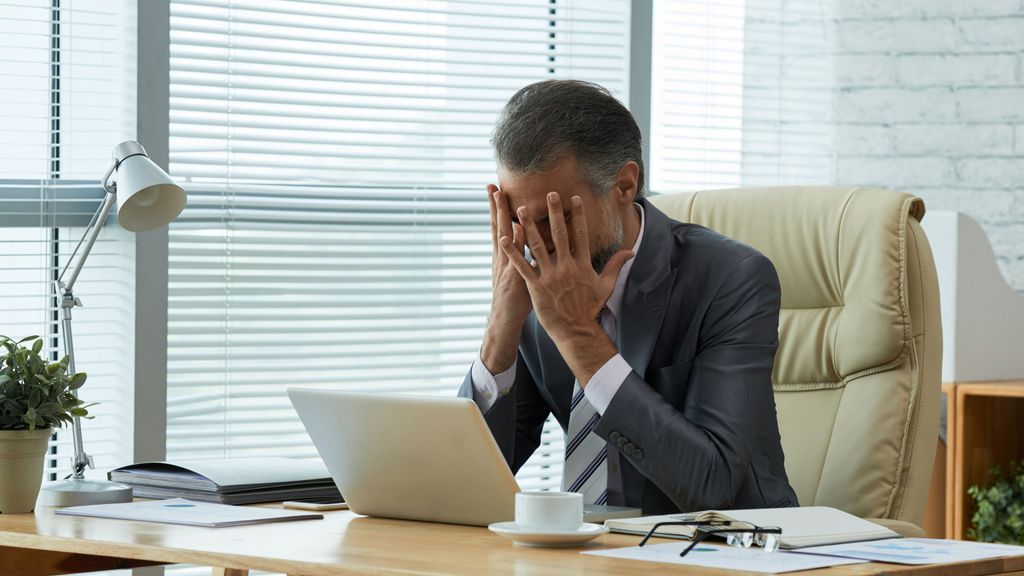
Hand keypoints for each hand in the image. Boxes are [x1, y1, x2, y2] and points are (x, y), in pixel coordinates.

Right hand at [480, 185, 531, 373]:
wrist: (504, 320)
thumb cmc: (514, 297)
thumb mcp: (516, 272)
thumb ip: (522, 254)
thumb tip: (528, 236)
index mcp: (503, 255)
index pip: (500, 226)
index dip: (498, 208)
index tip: (496, 189)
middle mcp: (501, 256)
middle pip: (497, 225)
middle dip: (495, 205)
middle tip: (492, 185)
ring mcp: (505, 265)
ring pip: (502, 235)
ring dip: (501, 215)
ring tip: (500, 197)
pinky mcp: (512, 276)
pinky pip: (514, 256)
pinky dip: (514, 243)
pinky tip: (515, 229)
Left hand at [500, 192, 632, 379]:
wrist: (576, 330)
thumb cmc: (590, 308)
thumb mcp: (606, 285)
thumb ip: (616, 265)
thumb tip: (631, 251)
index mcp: (582, 265)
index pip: (580, 234)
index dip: (577, 215)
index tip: (574, 198)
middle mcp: (566, 267)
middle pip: (559, 234)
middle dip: (554, 213)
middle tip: (549, 194)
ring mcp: (550, 276)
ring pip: (537, 246)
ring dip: (528, 226)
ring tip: (520, 209)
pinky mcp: (536, 287)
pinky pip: (522, 266)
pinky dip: (512, 252)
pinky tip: (503, 238)